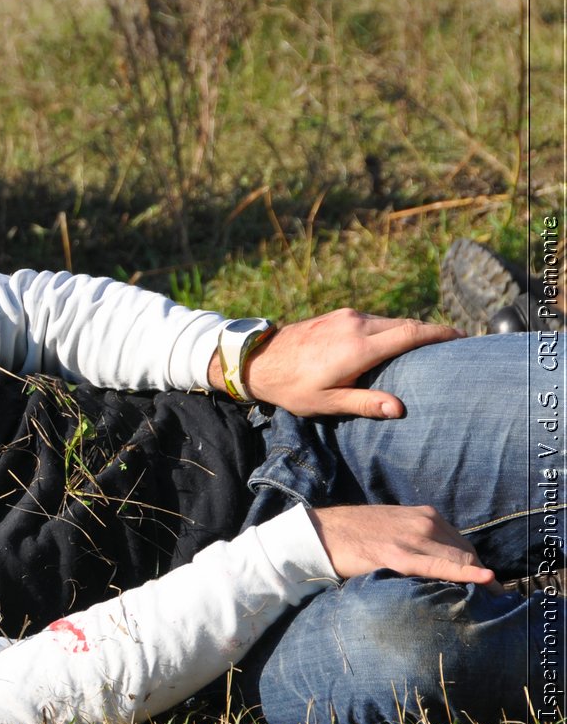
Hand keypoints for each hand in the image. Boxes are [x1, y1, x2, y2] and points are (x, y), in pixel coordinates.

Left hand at [244, 309, 460, 418]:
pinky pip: (375, 319)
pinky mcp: (339, 314)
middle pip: (407, 325)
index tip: (464, 338)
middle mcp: (357, 325)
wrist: (258, 360)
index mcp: (359, 347)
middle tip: (455, 345)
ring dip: (411, 331)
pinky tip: (397, 342)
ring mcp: (347, 316)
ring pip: (391, 321)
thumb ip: (364, 403)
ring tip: (430, 346)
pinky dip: (392, 328)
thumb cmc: (292, 387)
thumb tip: (399, 409)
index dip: (441, 334)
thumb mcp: (327, 402)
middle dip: (432, 333)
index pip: (412, 334)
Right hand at [308, 505, 495, 585]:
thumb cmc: (353, 534)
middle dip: (480, 577)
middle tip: (491, 601)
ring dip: (476, 581)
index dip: (475, 567)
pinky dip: (466, 573)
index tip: (487, 585)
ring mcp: (413, 538)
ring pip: (460, 559)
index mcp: (425, 515)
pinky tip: (485, 579)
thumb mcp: (393, 528)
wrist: (321, 533)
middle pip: (467, 553)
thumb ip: (417, 538)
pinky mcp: (399, 555)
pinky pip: (440, 566)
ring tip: (490, 602)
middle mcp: (425, 523)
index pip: (463, 544)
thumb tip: (436, 562)